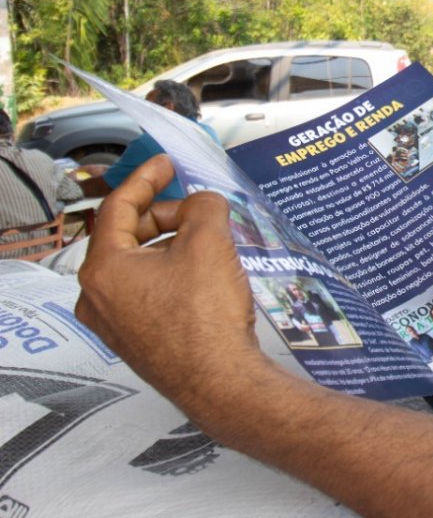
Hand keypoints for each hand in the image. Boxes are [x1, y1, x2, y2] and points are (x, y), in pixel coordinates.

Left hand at [76, 155, 265, 409]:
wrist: (219, 381)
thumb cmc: (206, 317)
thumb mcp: (209, 242)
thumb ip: (203, 206)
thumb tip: (202, 204)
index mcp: (104, 268)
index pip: (118, 208)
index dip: (145, 179)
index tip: (165, 164)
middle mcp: (98, 297)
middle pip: (127, 236)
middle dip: (164, 216)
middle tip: (196, 207)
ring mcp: (114, 324)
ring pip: (138, 266)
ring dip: (169, 245)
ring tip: (207, 241)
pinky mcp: (136, 341)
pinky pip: (146, 293)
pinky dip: (169, 273)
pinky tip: (202, 275)